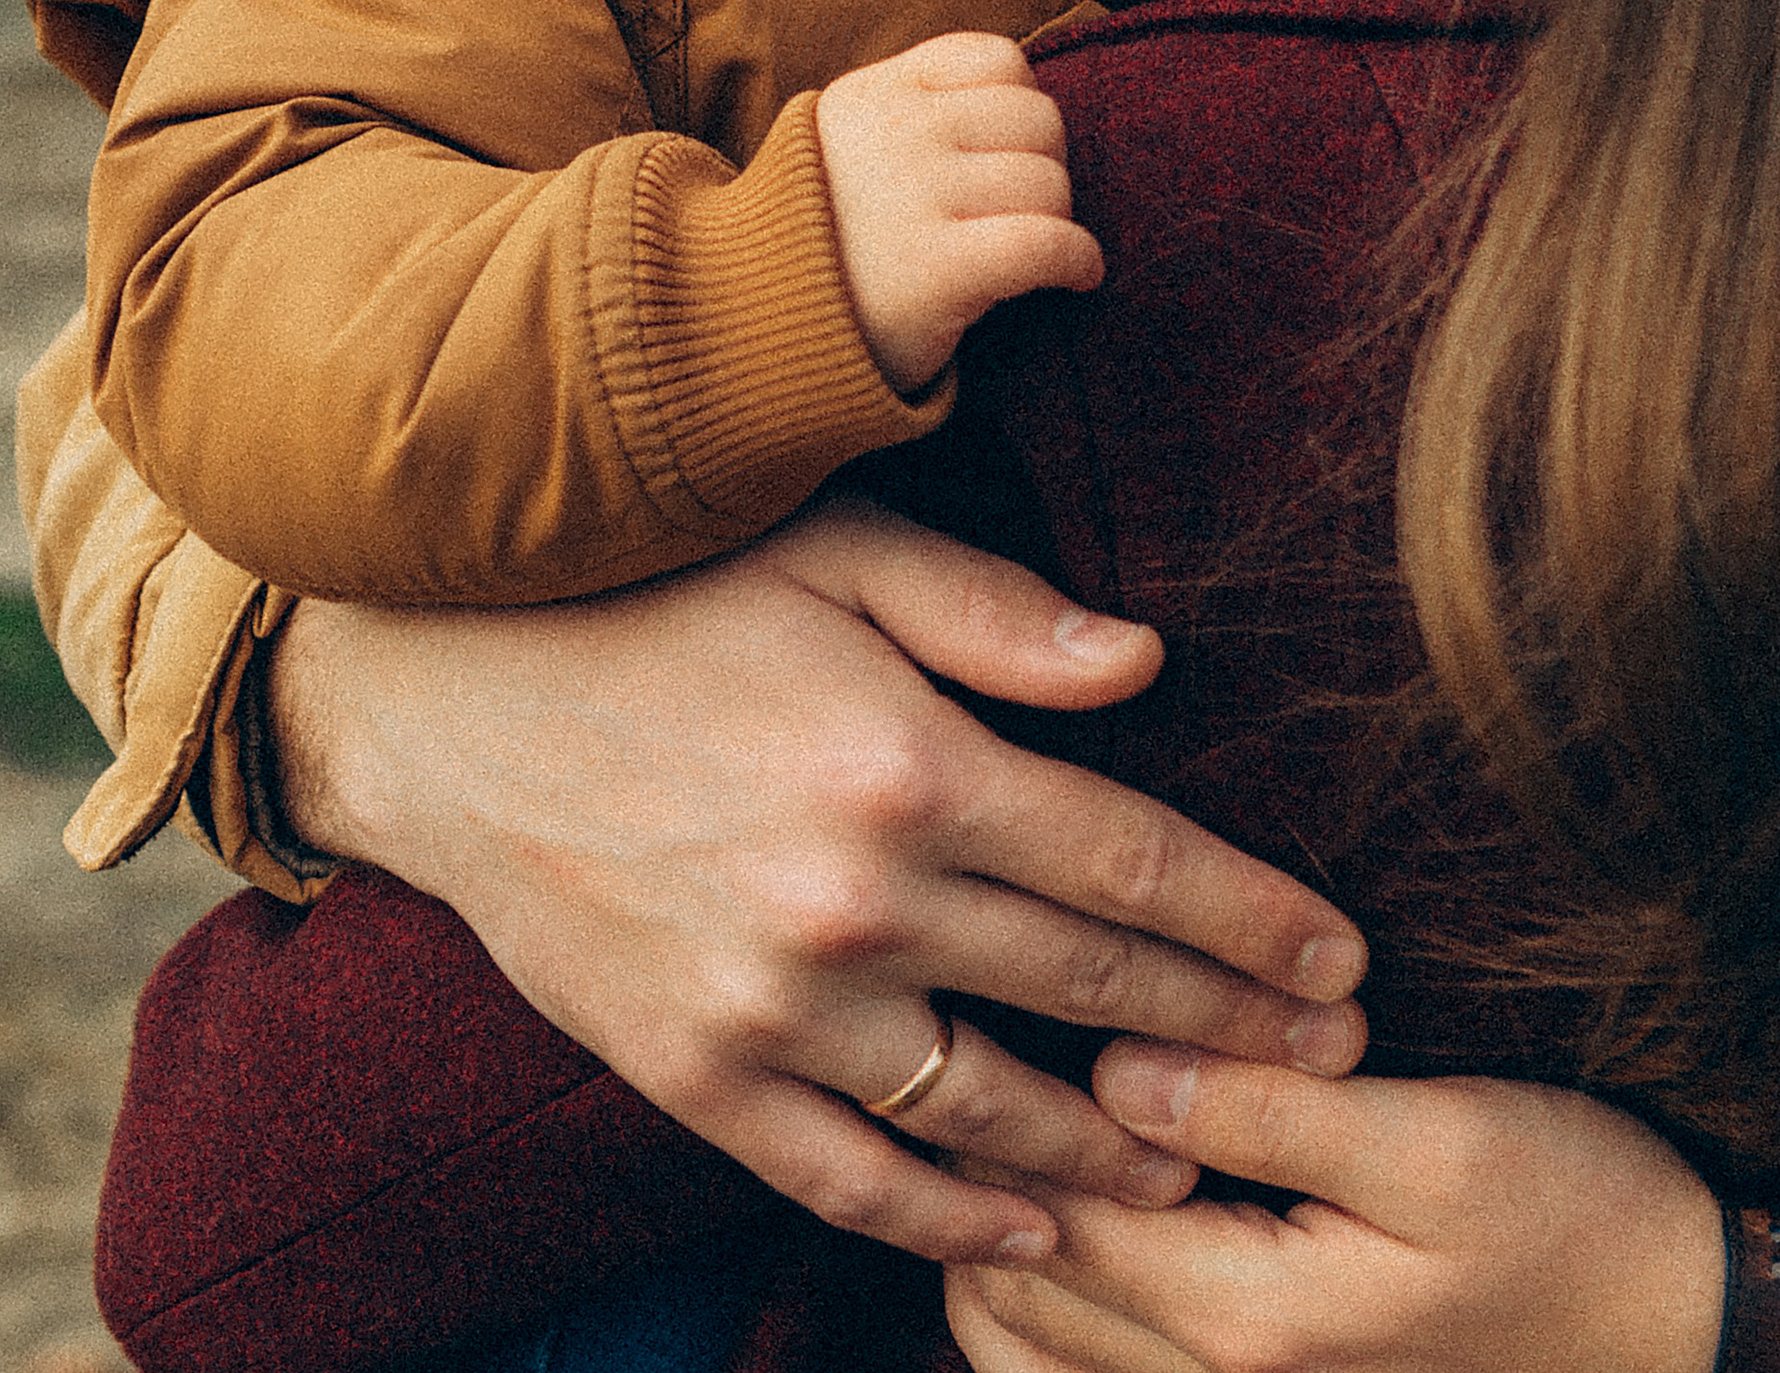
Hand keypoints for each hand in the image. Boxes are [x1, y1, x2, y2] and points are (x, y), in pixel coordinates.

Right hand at [267, 502, 1368, 1265]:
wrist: (436, 693)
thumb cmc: (651, 590)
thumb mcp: (830, 548)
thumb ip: (995, 611)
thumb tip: (1149, 662)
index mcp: (910, 763)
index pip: (1132, 860)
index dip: (1252, 918)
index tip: (1342, 958)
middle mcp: (855, 903)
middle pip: (1089, 985)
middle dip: (1228, 1028)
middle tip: (1330, 1062)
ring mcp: (768, 1006)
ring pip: (987, 1109)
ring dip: (1110, 1149)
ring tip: (1204, 1165)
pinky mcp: (688, 1071)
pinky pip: (843, 1176)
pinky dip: (943, 1219)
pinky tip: (1025, 1231)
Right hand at [817, 32, 1104, 391]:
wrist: (746, 331)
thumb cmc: (822, 246)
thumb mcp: (844, 146)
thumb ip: (913, 110)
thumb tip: (1025, 102)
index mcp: (875, 95)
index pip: (998, 60)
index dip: (1020, 108)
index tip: (1002, 156)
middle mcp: (896, 133)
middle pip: (1039, 121)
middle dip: (1044, 167)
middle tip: (1018, 213)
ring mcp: (915, 197)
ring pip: (1049, 184)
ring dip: (1057, 222)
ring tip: (1028, 251)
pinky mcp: (938, 269)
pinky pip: (1048, 243)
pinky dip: (1078, 261)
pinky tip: (1075, 277)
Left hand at [947, 1046, 1779, 1372]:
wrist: (1681, 1328)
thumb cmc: (1574, 1213)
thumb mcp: (1437, 1140)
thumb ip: (1270, 1107)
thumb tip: (1118, 1065)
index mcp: (1254, 1318)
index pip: (1056, 1213)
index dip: (1001, 1108)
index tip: (983, 996)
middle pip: (1020, 1292)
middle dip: (980, 1174)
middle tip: (975, 1047)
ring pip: (1029, 1354)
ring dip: (999, 1244)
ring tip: (1008, 1123)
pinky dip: (1047, 1311)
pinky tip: (1072, 1215)